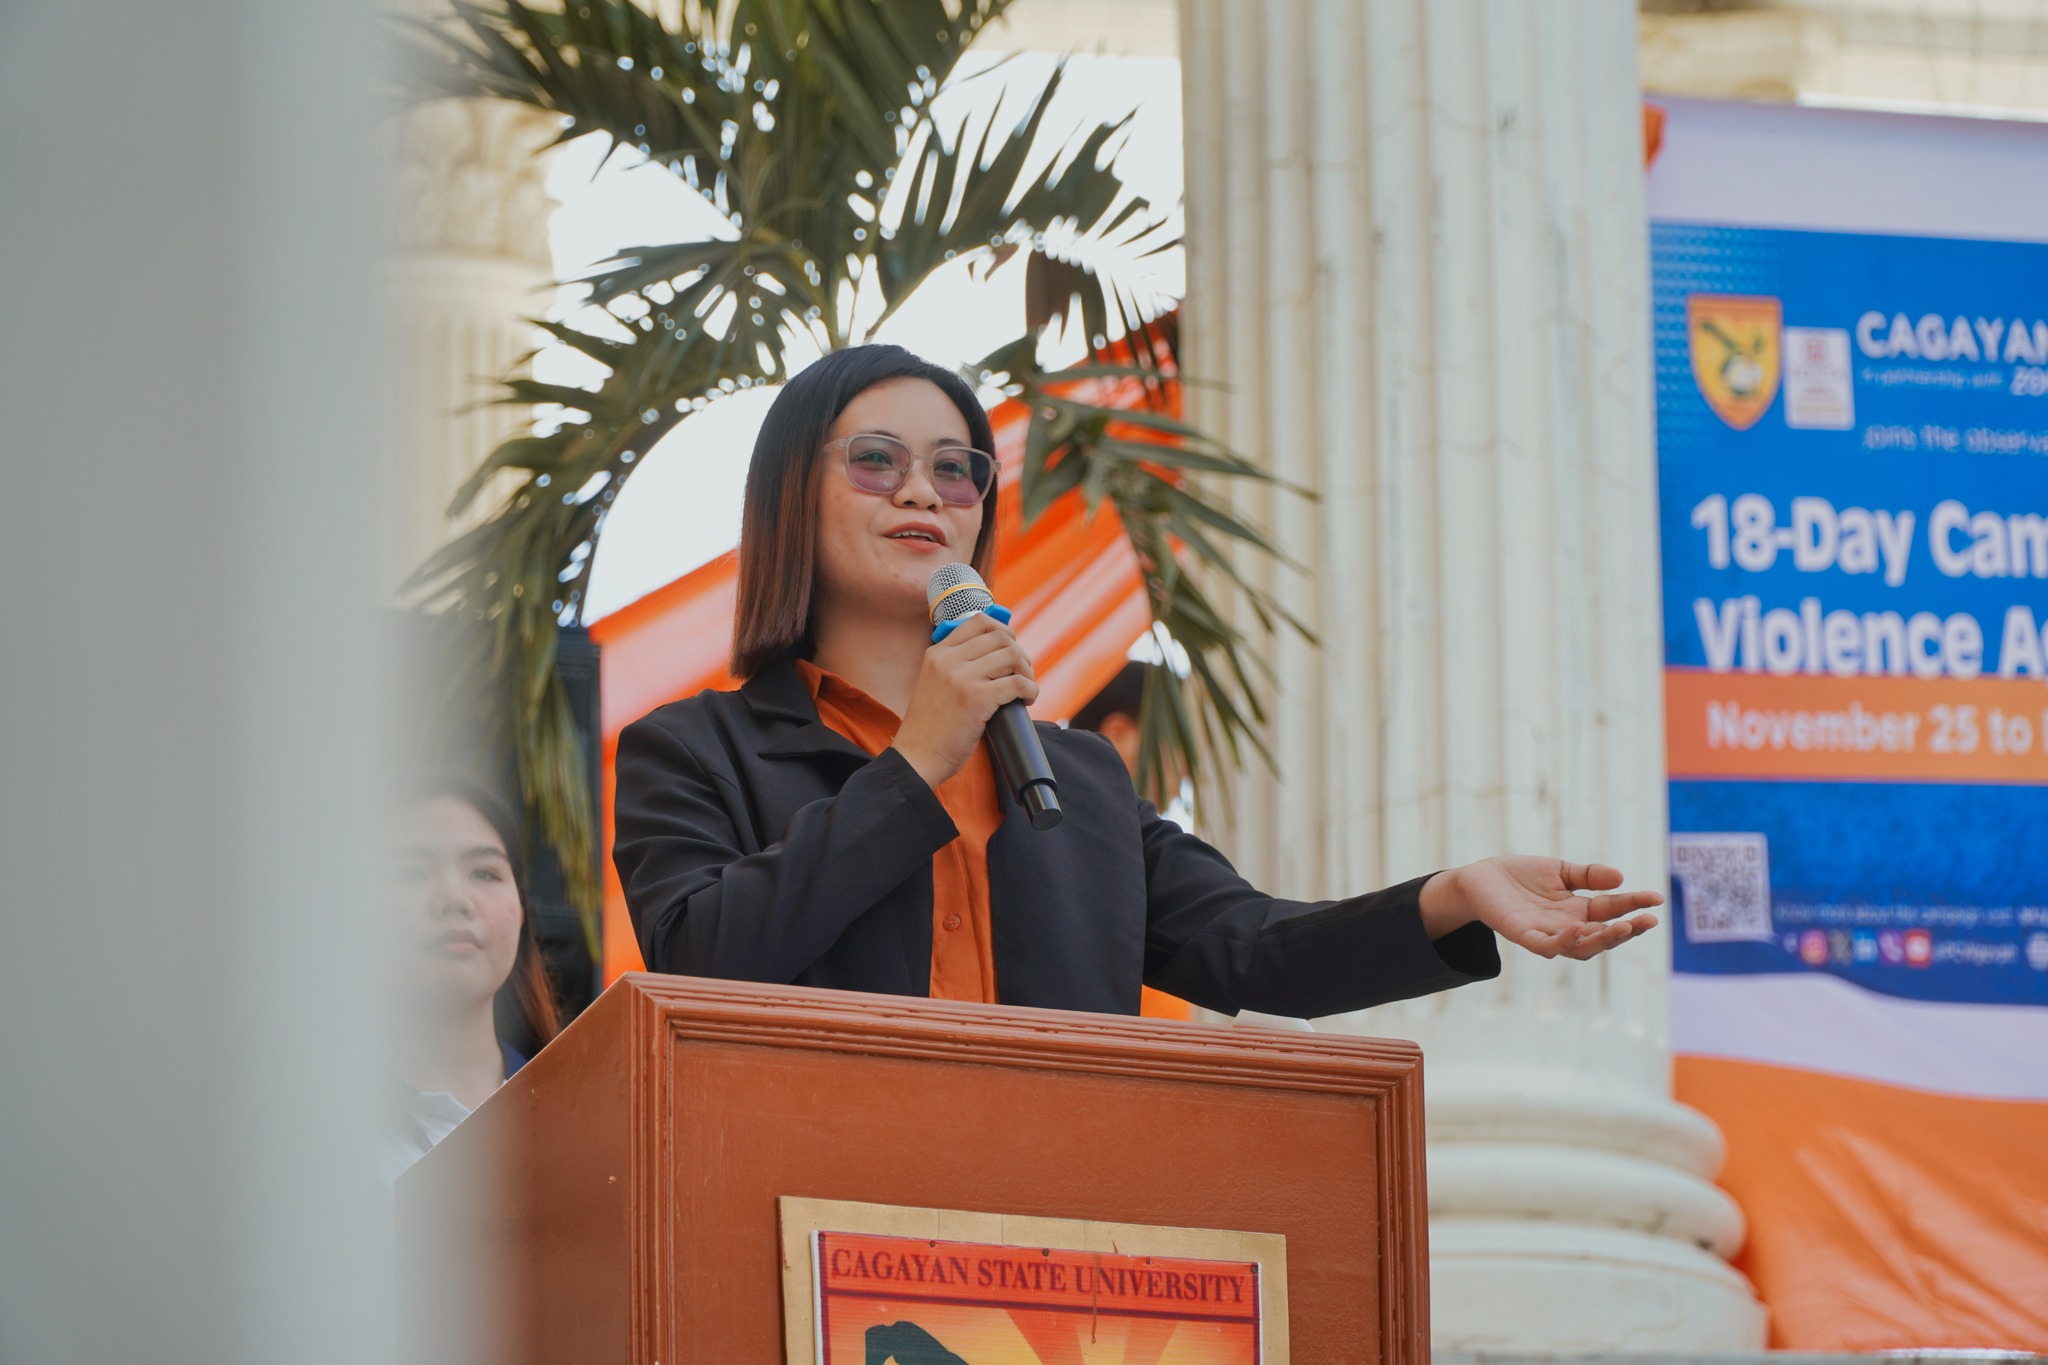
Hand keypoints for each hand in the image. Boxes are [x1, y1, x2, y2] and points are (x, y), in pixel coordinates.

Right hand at [892, 612, 1037, 789]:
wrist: (917, 757)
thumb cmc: (930, 727)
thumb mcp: (933, 683)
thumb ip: (954, 666)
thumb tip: (996, 656)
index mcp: (937, 653)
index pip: (979, 621)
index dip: (1003, 631)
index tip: (1011, 649)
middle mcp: (948, 660)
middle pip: (1001, 637)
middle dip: (1020, 654)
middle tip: (1022, 674)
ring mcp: (961, 678)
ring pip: (1012, 656)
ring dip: (1027, 672)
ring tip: (1025, 689)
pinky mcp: (976, 698)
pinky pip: (1017, 683)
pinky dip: (1030, 690)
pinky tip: (1026, 701)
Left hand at [1418, 856, 1660, 959]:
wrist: (1480, 878)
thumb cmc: (1520, 876)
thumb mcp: (1559, 870)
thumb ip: (1588, 875)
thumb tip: (1621, 878)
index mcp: (1579, 910)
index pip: (1613, 910)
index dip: (1634, 905)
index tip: (1657, 899)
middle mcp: (1568, 926)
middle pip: (1603, 934)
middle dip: (1627, 930)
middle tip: (1647, 921)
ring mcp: (1547, 933)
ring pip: (1580, 946)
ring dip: (1602, 939)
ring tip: (1623, 927)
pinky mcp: (1524, 935)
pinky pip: (1546, 945)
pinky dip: (1562, 941)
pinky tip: (1576, 929)